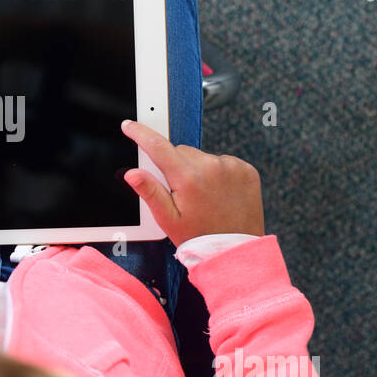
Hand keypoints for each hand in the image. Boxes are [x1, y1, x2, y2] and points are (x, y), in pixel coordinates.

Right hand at [120, 118, 264, 246]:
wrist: (235, 250)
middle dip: (175, 166)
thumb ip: (150, 192)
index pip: (157, 146)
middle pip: (181, 152)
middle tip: (181, 192)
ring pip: (202, 157)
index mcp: (188, 178)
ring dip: (198, 170)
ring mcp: (231, 167)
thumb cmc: (200, 237)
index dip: (140, 133)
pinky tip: (219, 193)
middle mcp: (211, 167)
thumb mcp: (168, 219)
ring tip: (203, 196)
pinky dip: (218, 173)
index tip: (130, 126)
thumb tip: (132, 173)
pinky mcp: (246, 170)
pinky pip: (223, 162)